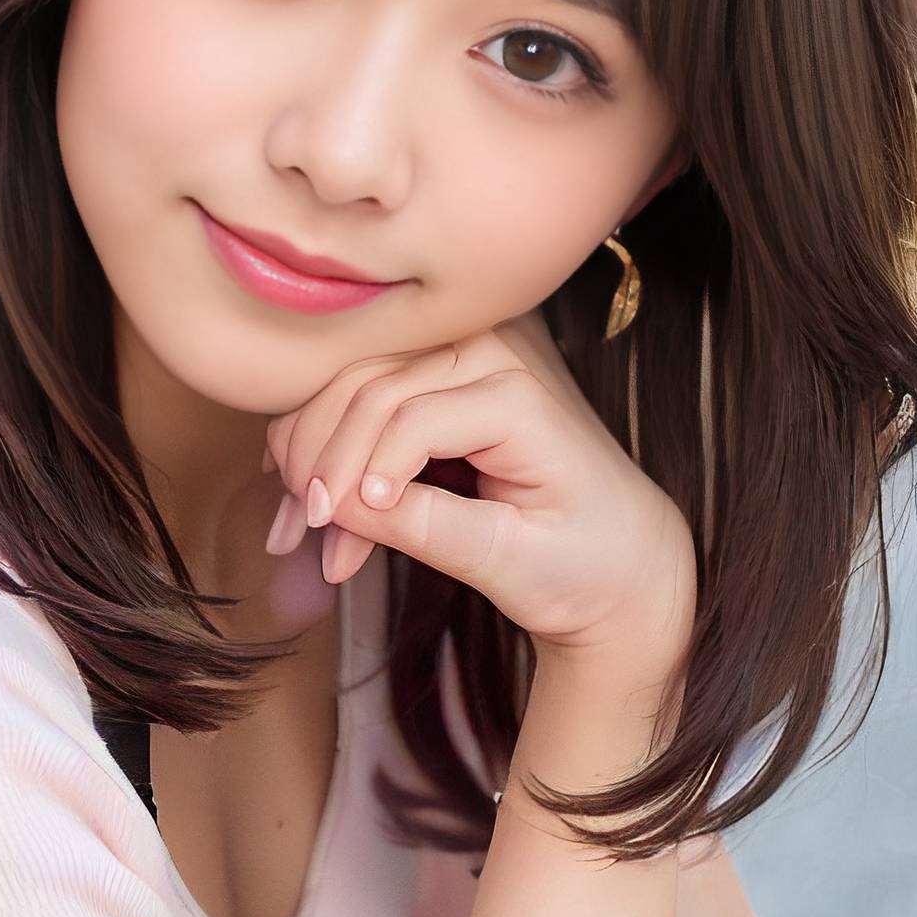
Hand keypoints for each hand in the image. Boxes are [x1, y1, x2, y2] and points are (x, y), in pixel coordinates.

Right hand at [262, 308, 694, 667]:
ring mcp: (463, 357)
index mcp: (520, 396)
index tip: (330, 532)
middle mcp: (492, 355)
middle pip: (368, 389)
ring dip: (310, 457)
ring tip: (292, 532)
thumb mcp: (509, 561)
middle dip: (321, 465)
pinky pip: (360, 397)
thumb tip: (339, 505)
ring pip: (351, 387)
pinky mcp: (439, 376)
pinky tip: (301, 503)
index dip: (357, 471)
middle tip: (295, 536)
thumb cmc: (584, 561)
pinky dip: (323, 448)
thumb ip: (426, 527)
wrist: (623, 555)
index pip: (409, 416)